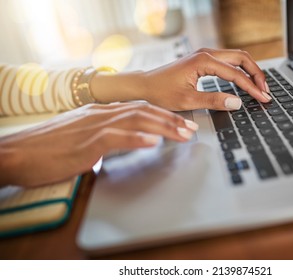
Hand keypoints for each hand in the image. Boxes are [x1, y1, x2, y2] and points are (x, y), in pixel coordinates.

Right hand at [0, 103, 197, 186]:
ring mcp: (93, 127)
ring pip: (135, 121)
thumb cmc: (48, 148)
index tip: (181, 122)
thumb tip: (123, 140)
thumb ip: (104, 135)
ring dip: (163, 126)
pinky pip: (116, 138)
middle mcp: (100, 115)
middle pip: (143, 112)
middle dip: (171, 119)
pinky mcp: (86, 143)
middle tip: (192, 128)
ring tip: (183, 133)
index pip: (138, 109)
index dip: (163, 114)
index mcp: (100, 112)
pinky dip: (137, 138)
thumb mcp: (81, 136)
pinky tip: (153, 141)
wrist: (18, 152)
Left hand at [91, 48, 270, 110]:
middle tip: (265, 91)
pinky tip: (243, 82)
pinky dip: (239, 70)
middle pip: (241, 58)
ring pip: (236, 58)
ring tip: (258, 87)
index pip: (236, 74)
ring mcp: (205, 55)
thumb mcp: (188, 100)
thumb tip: (237, 102)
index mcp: (203, 61)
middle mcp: (206, 54)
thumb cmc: (161, 92)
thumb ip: (214, 101)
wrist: (145, 85)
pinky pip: (227, 62)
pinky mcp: (203, 60)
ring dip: (249, 71)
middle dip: (256, 74)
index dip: (252, 88)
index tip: (263, 98)